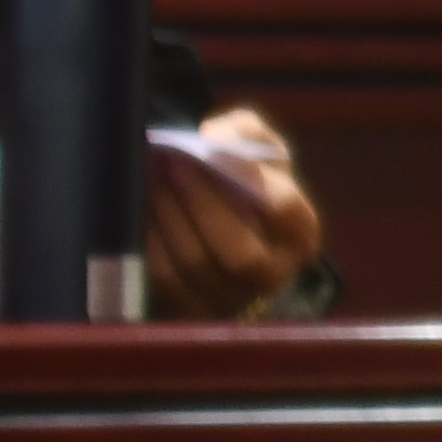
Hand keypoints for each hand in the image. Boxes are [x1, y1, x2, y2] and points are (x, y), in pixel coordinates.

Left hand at [142, 105, 323, 319]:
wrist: (225, 227)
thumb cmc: (246, 184)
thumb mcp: (259, 150)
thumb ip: (244, 133)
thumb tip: (210, 136)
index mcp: (301, 234)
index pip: (281, 208)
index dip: (242, 175)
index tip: (208, 145)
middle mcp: (273, 274)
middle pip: (241, 253)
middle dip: (201, 203)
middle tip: (172, 163)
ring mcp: (231, 298)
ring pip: (197, 264)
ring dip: (169, 217)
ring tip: (150, 180)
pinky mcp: (191, 308)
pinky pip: (165, 278)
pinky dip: (150, 240)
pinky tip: (141, 210)